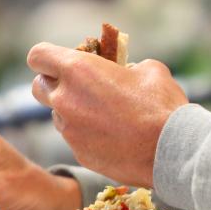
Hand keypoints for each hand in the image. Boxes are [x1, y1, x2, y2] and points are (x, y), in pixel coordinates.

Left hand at [27, 44, 189, 187]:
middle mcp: (66, 100)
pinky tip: (113, 136)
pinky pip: (75, 138)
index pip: (38, 55)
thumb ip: (124, 67)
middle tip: (78, 86)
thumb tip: (123, 72)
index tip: (60, 60)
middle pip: (38, 87)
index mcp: (79, 70)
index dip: (47, 56)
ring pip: (58, 115)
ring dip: (72, 111)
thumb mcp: (148, 69)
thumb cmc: (162, 105)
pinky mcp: (79, 154)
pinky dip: (87, 134)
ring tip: (105, 114)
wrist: (172, 150)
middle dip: (53, 83)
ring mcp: (70, 130)